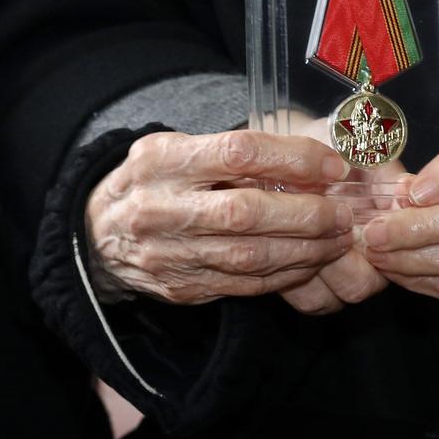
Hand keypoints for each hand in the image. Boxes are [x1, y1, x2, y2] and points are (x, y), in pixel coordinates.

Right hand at [87, 130, 354, 303]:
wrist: (95, 237)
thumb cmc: (151, 182)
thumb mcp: (172, 149)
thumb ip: (227, 151)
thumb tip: (305, 156)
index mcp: (161, 160)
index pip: (238, 152)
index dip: (292, 158)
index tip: (331, 165)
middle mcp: (161, 207)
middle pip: (246, 212)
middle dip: (306, 213)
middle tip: (343, 211)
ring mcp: (170, 254)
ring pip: (251, 256)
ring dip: (306, 249)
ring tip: (338, 237)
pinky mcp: (182, 289)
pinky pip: (246, 286)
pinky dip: (286, 273)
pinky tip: (311, 261)